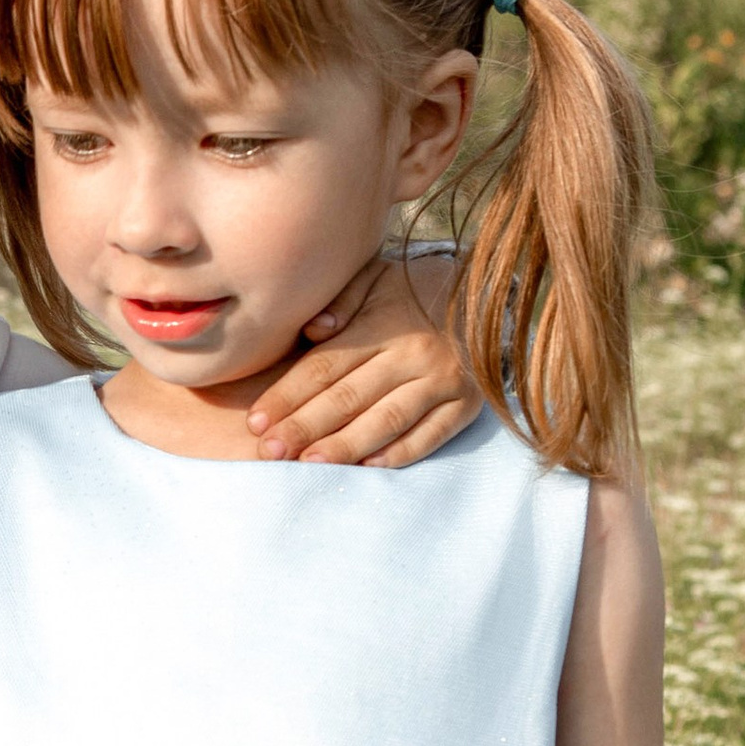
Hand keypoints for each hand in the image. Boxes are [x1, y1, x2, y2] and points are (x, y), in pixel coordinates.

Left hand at [250, 257, 480, 468]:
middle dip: (305, 426)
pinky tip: (367, 467)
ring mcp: (442, 382)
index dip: (288, 395)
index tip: (257, 421)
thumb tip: (314, 331)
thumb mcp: (376, 278)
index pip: (326, 365)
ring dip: (345, 446)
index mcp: (384, 324)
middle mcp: (413, 355)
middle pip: (349, 397)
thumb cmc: (415, 289)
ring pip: (386, 420)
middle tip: (270, 452)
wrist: (487, 293)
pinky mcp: (465, 405)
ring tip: (309, 465)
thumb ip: (340, 300)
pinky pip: (430, 436)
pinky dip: (399, 453)